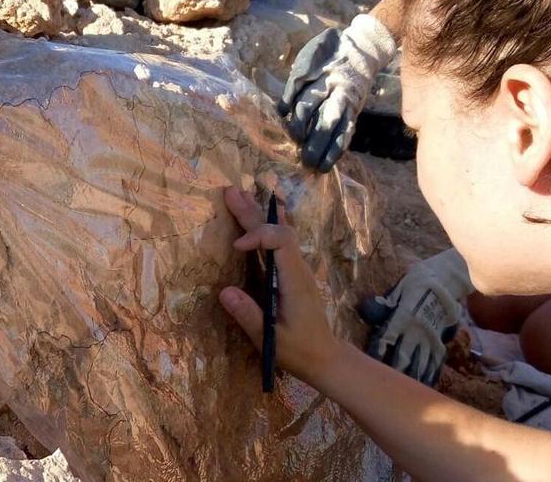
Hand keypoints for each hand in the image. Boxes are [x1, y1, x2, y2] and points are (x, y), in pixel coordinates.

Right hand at [218, 187, 338, 387]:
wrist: (325, 357)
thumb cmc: (299, 351)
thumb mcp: (270, 339)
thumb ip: (249, 316)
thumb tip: (224, 291)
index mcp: (295, 282)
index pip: (281, 242)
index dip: (258, 236)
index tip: (236, 247)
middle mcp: (299, 269)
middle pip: (279, 231)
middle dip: (253, 212)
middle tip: (230, 193)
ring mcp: (299, 270)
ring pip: (282, 233)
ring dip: (260, 215)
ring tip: (240, 195)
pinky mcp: (294, 274)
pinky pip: (283, 242)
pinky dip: (269, 225)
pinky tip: (265, 212)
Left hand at [278, 15, 396, 172]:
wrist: (364, 49)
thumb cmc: (330, 52)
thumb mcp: (313, 54)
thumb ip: (298, 75)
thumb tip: (282, 107)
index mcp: (316, 68)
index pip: (296, 87)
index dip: (287, 103)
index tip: (281, 116)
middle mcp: (330, 84)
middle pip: (311, 107)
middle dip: (300, 129)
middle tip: (293, 145)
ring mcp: (344, 99)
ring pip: (330, 124)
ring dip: (320, 146)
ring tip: (312, 165)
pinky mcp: (353, 110)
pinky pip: (346, 131)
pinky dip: (337, 149)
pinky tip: (328, 163)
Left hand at [357, 249, 474, 384]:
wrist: (448, 279)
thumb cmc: (419, 281)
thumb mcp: (401, 287)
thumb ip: (388, 302)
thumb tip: (372, 308)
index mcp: (404, 317)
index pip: (387, 338)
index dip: (377, 351)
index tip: (368, 363)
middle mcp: (417, 331)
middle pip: (403, 356)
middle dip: (393, 372)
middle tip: (382, 386)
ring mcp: (431, 338)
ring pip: (419, 363)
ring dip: (410, 378)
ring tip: (402, 393)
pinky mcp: (440, 340)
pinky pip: (434, 362)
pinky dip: (428, 374)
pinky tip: (423, 384)